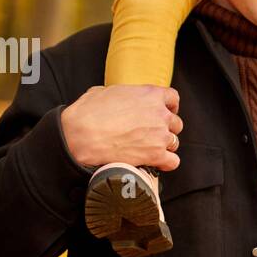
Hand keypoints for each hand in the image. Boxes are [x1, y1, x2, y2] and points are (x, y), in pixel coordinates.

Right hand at [60, 84, 182, 170]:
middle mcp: (159, 114)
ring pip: (174, 142)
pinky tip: (156, 164)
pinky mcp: (156, 155)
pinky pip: (172, 162)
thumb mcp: (102, 92)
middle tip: (152, 133)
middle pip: (175, 122)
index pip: (173, 98)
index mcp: (149, 95)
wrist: (81, 136)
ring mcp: (159, 136)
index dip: (170, 106)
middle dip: (166, 128)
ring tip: (150, 149)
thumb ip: (119, 94)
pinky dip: (166, 164)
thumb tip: (115, 97)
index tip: (165, 111)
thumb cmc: (87, 114)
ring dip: (165, 146)